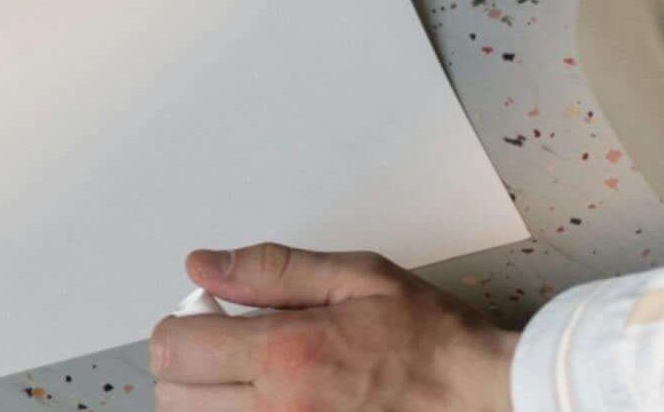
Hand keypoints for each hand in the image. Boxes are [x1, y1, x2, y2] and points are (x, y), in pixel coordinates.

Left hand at [151, 246, 515, 411]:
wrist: (487, 398)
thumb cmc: (430, 340)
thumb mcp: (357, 278)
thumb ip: (271, 271)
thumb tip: (203, 265)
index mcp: (287, 355)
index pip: (176, 349)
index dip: (181, 326)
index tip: (209, 316)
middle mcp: (281, 411)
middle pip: (178, 399)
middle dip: (190, 367)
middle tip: (228, 349)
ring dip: (210, 403)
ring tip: (251, 381)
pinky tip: (269, 404)